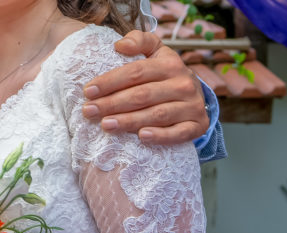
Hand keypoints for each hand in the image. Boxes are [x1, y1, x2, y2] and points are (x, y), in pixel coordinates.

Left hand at [82, 30, 208, 144]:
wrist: (194, 96)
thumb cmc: (164, 75)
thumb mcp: (155, 53)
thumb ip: (139, 41)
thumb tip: (120, 45)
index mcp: (171, 64)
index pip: (136, 72)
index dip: (110, 81)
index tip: (88, 91)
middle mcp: (183, 84)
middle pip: (142, 95)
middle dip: (112, 103)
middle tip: (89, 111)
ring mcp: (192, 106)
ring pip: (156, 115)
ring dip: (129, 121)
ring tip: (105, 125)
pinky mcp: (198, 126)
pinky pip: (178, 133)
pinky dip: (160, 136)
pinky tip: (141, 137)